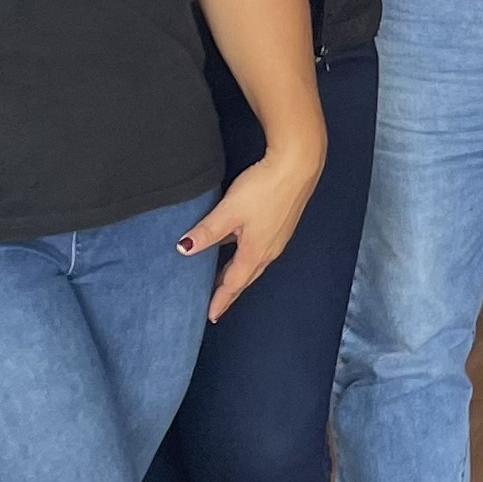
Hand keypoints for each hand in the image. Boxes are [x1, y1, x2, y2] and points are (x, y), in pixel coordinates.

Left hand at [180, 150, 318, 317]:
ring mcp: (278, 236)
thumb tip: (184, 249)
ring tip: (224, 278)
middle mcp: (270, 249)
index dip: (221, 300)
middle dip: (230, 290)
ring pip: (255, 263)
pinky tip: (240, 246)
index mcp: (256, 251)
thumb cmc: (265, 188)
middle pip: (245, 276)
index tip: (211, 315)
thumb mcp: (229, 211)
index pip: (233, 284)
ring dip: (239, 273)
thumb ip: (206, 231)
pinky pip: (262, 249)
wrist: (298, 166)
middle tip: (215, 302)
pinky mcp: (282, 224)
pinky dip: (248, 257)